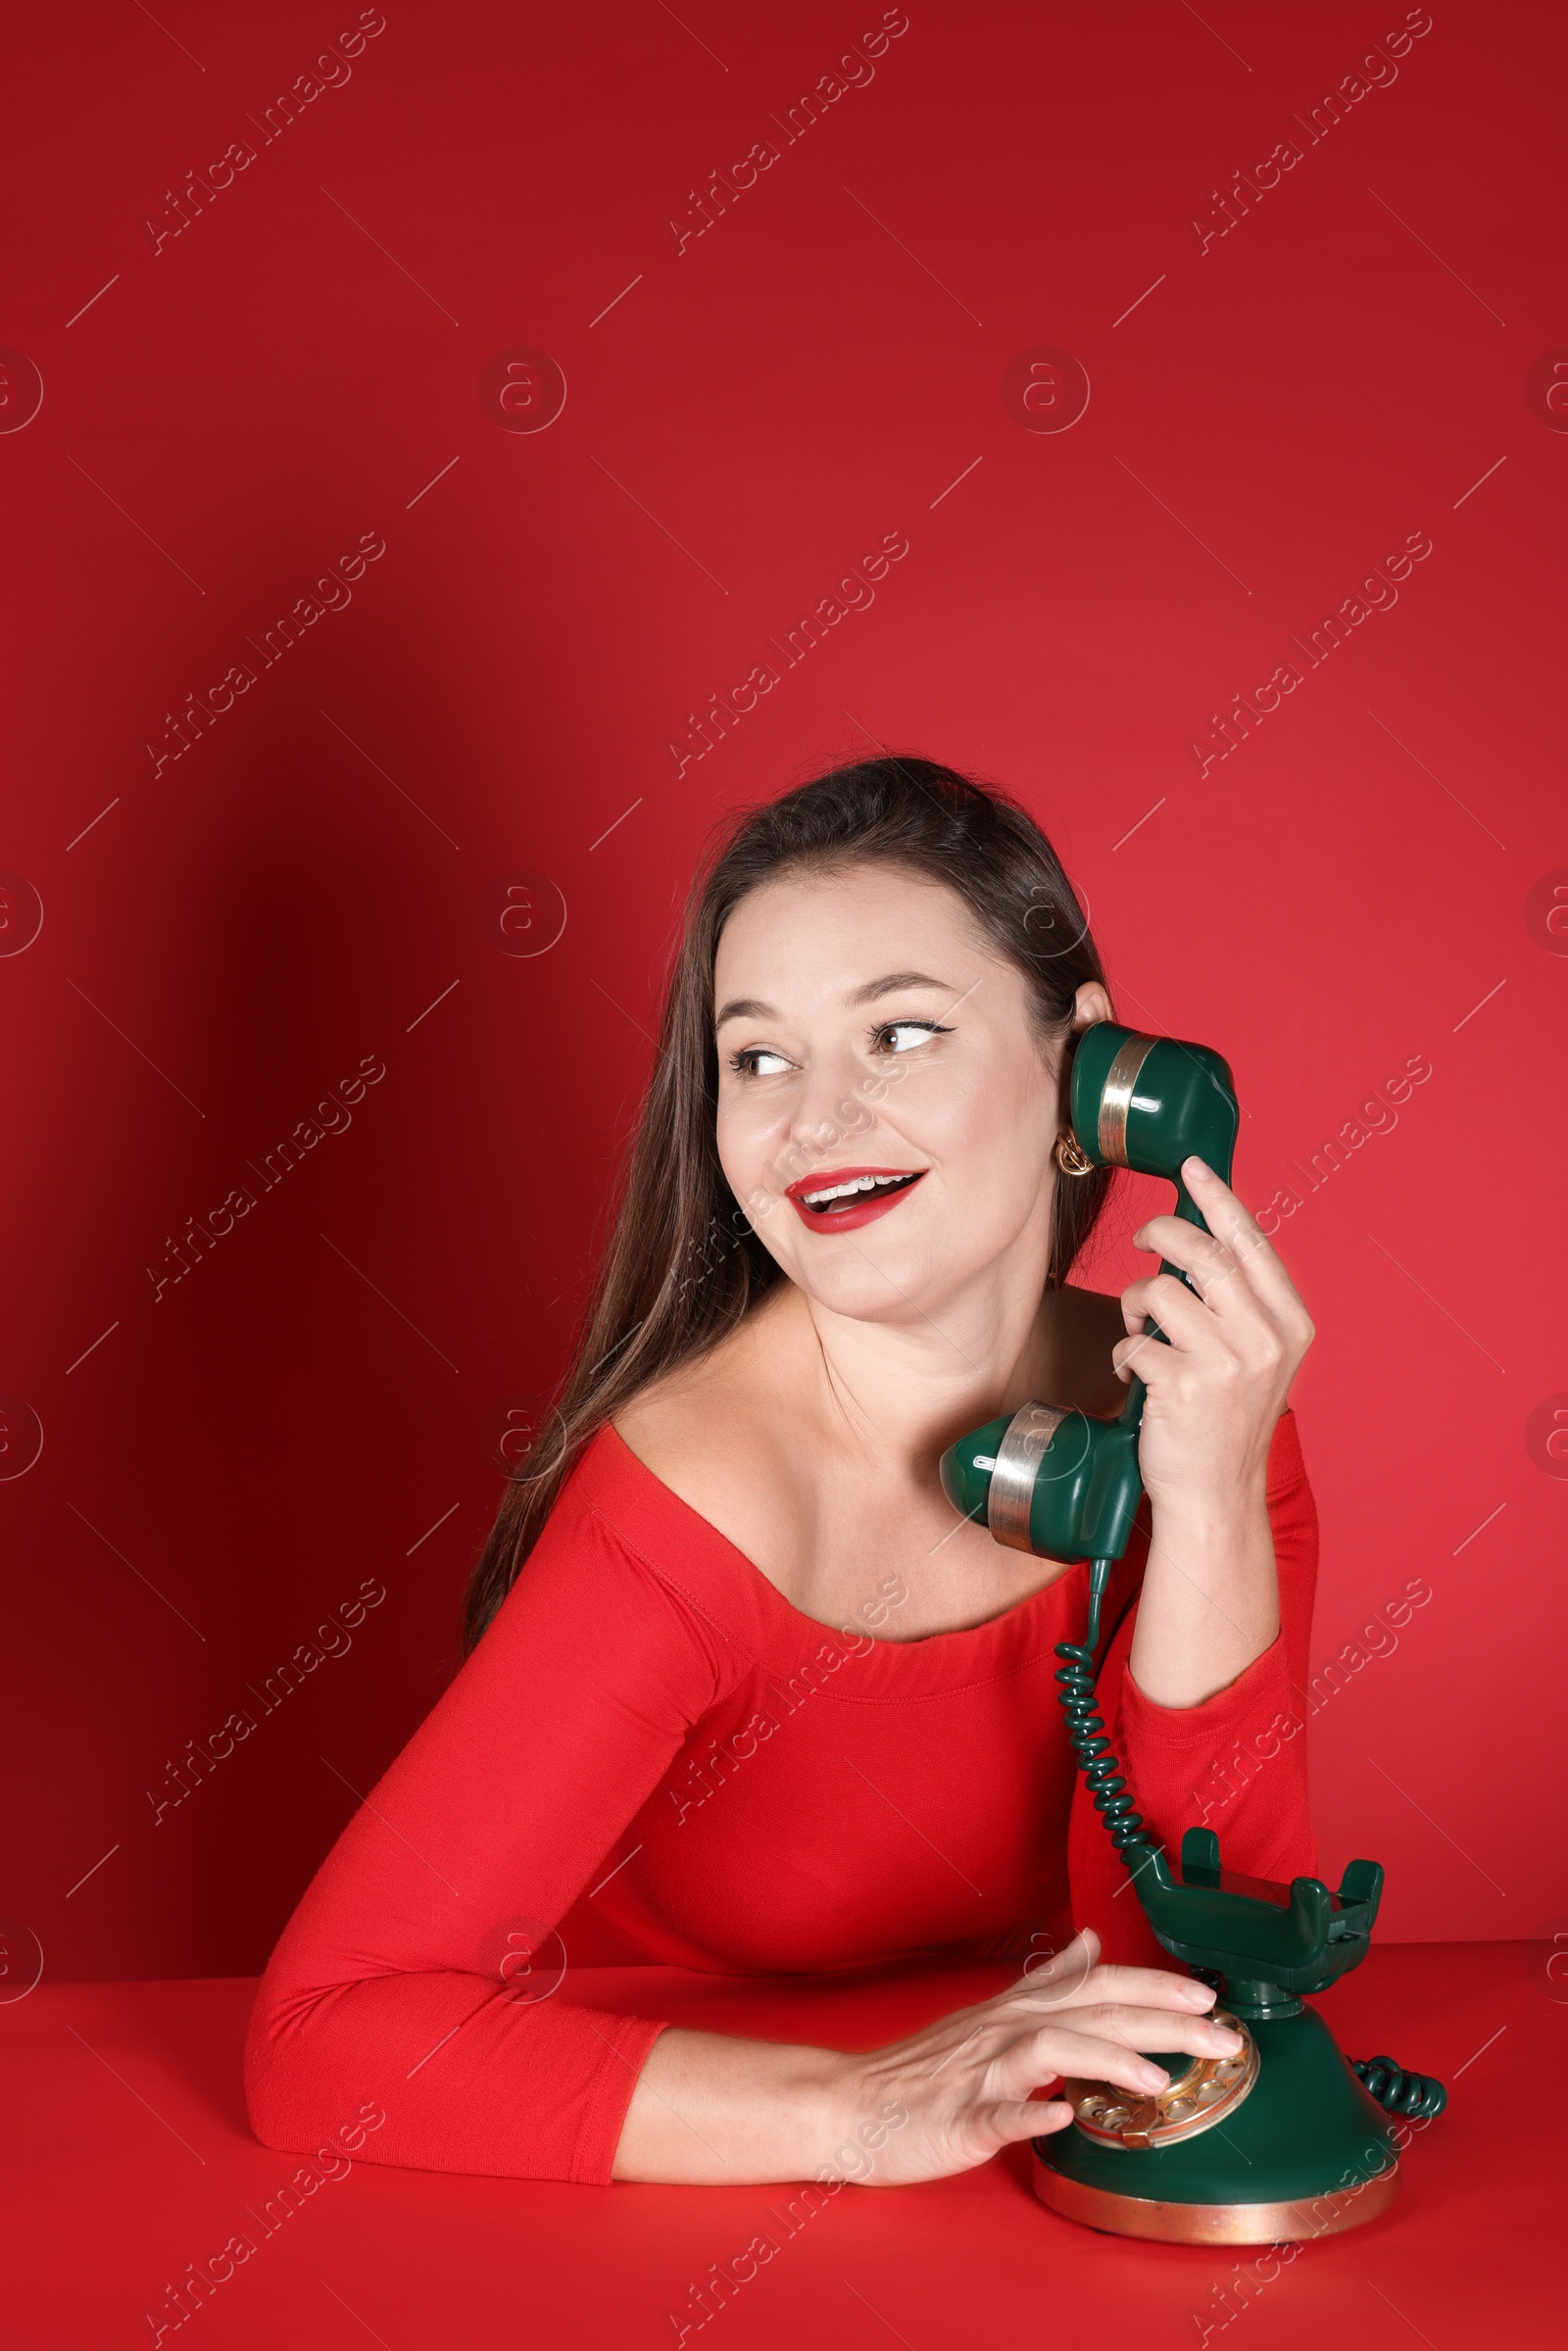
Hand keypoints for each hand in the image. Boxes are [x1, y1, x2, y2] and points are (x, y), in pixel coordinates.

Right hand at [833, 1929, 1242, 2184]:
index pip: (1097, 1986)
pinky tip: (1062, 2117)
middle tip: (1220, 2036)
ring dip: (1107, 2059)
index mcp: (1016, 2010)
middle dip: (1162, 2021)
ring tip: (1158, 2080)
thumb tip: (1092, 1943)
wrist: (850, 2104)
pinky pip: (996, 2114)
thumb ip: (1047, 1981)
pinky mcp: (958, 2119)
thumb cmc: (923, 2069)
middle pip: (1091, 2012)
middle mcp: (1003, 2031)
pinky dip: (1031, 2113)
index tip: (1208, 1997)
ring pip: (1049, 2050)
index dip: (1154, 1987)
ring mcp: (979, 2074)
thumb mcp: (989, 2014)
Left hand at [1114, 1156, 1313, 1524]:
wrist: (1217, 1495)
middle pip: (1203, 1252)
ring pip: (1160, 1290)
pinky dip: (1125, 1354)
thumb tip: (1199, 1237)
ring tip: (1140, 1332)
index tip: (1193, 1166)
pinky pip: (1134, 1341)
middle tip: (1138, 1241)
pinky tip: (1138, 1378)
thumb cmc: (1227, 1420)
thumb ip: (1241, 1303)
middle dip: (1160, 1232)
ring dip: (1135, 1305)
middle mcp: (1267, 1339)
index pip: (1252, 1243)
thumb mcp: (1257, 1357)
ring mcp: (1228, 1363)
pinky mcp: (1186, 1387)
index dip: (1218, 1198)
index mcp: (1291, 1324)